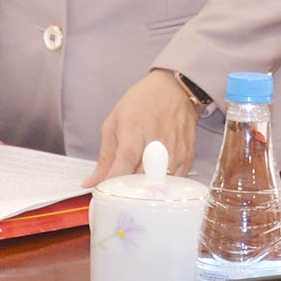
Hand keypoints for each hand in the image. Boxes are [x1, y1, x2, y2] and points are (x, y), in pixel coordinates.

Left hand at [81, 68, 197, 187]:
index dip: (113, 180)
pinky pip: (173, 183)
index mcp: (135, 131)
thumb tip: (93, 181)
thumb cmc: (142, 102)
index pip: (124, 163)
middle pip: (141, 179)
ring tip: (137, 181)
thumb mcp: (114, 122)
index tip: (104, 190)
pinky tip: (154, 175)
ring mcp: (174, 152)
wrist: (174, 90)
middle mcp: (157, 143)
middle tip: (120, 186)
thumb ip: (105, 156)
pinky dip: (161, 184)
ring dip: (145, 188)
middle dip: (128, 188)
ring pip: (158, 185)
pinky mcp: (187, 159)